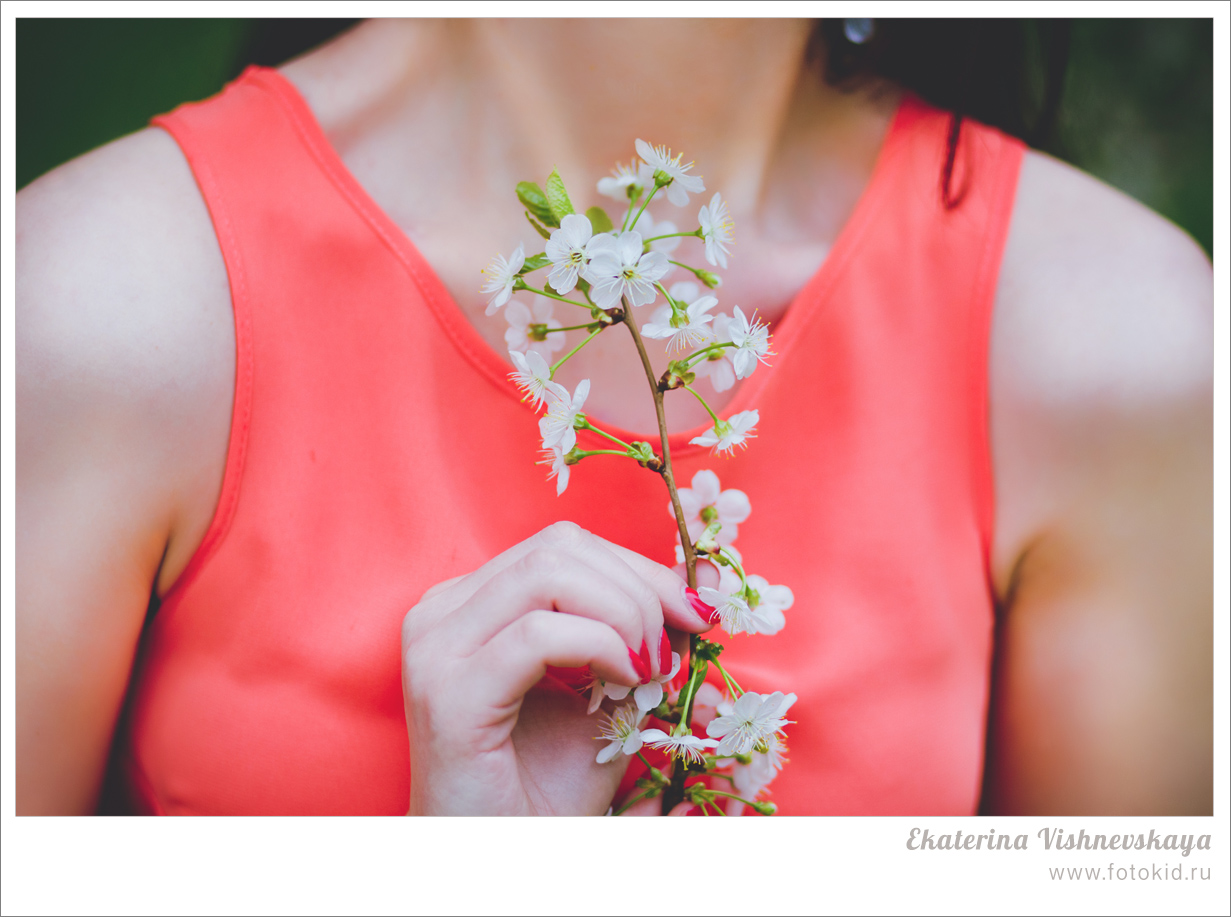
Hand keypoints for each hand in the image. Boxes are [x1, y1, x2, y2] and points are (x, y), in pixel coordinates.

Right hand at [401, 521, 712, 814]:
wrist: (497, 861)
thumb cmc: (543, 787)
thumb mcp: (606, 692)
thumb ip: (640, 634)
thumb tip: (702, 584)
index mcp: (471, 603)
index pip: (564, 546)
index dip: (639, 568)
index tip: (697, 611)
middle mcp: (442, 612)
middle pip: (560, 548)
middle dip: (640, 587)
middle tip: (682, 643)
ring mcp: (437, 647)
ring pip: (549, 574)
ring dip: (625, 614)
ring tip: (651, 669)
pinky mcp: (450, 691)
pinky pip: (539, 633)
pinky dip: (601, 645)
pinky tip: (625, 680)